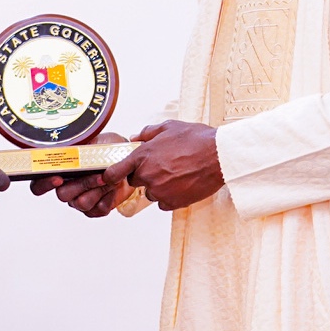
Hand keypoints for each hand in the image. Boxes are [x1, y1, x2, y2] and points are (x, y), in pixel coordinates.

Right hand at [28, 132, 132, 216]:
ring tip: (110, 178)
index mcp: (59, 171)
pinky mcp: (95, 209)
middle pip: (63, 195)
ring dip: (99, 189)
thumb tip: (70, 144)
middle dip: (83, 183)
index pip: (38, 184)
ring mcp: (79, 200)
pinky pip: (99, 209)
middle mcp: (66, 188)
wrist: (129, 161)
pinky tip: (114, 186)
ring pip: (82, 203)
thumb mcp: (92, 140)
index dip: (44, 184)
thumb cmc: (107, 149)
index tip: (58, 177)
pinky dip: (110, 196)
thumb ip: (78, 144)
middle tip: (99, 174)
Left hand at [101, 120, 222, 209]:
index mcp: (143, 156)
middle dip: (144, 174)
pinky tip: (180, 184)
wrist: (219, 156)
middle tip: (160, 165)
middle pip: (135, 181)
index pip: (115, 171)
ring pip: (150, 192)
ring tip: (175, 173)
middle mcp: (148, 175)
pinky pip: (163, 203)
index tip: (110, 176)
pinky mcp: (173, 202)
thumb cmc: (196, 139)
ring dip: (157, 185)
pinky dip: (168, 196)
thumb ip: (147, 133)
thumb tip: (135, 137)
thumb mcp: (169, 127)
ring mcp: (160, 191)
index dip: (111, 175)